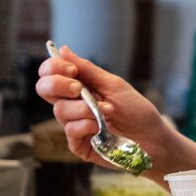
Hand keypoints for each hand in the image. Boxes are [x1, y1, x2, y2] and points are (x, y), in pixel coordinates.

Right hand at [36, 45, 166, 171]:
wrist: (152, 137)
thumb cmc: (136, 110)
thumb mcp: (113, 85)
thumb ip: (87, 70)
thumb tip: (63, 50)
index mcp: (78, 87)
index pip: (50, 74)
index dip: (53, 67)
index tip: (71, 70)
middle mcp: (72, 105)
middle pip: (43, 89)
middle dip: (57, 84)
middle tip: (78, 88)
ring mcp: (74, 125)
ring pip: (60, 110)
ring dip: (83, 108)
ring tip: (107, 111)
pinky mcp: (79, 144)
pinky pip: (71, 130)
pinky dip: (86, 125)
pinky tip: (101, 127)